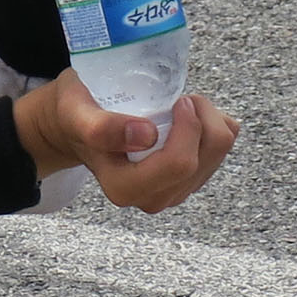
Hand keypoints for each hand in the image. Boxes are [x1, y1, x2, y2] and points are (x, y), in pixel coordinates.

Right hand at [15, 82, 236, 213]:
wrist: (74, 126)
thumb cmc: (74, 114)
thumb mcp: (76, 112)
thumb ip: (102, 128)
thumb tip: (146, 135)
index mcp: (125, 189)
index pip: (179, 163)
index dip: (188, 126)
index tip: (176, 99)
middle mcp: (152, 198)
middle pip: (208, 155)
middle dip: (202, 116)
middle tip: (179, 98)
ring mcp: (174, 192)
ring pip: (220, 150)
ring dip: (208, 119)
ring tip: (179, 106)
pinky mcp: (190, 180)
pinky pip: (222, 148)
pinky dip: (213, 125)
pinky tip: (187, 119)